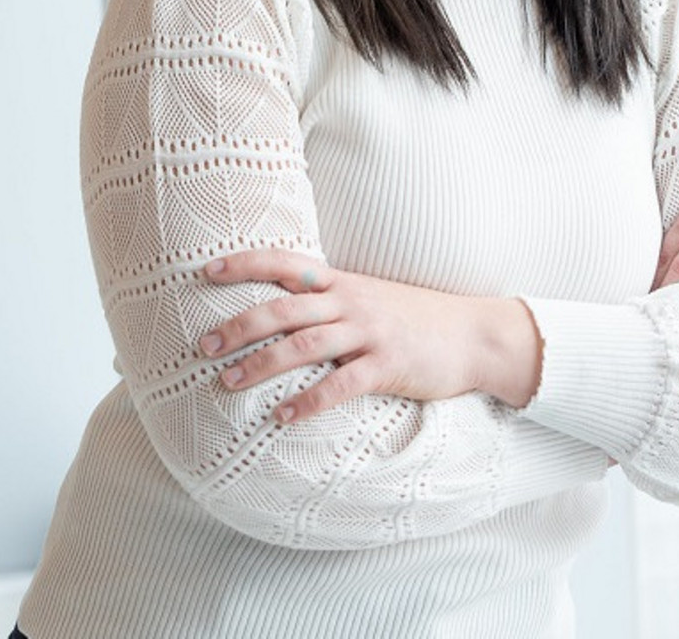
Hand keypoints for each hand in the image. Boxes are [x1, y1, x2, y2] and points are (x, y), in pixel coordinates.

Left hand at [196, 250, 541, 423]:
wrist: (473, 334)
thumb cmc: (412, 319)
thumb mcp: (368, 298)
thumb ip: (327, 301)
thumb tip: (276, 315)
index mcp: (341, 281)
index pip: (283, 262)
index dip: (244, 263)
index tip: (205, 272)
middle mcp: (350, 301)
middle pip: (283, 307)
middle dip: (239, 325)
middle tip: (205, 346)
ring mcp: (370, 332)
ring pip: (305, 344)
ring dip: (262, 364)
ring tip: (228, 383)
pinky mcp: (388, 365)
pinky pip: (341, 385)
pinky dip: (309, 401)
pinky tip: (282, 416)